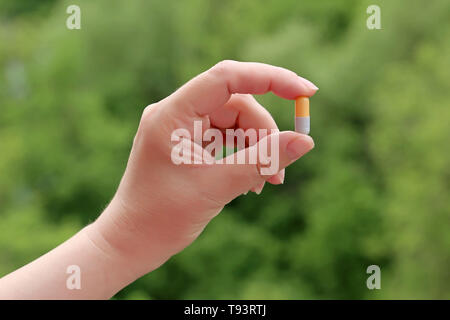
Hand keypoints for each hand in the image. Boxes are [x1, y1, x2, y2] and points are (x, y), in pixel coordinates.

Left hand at [88, 60, 317, 278]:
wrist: (132, 242)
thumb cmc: (162, 218)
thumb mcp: (217, 187)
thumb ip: (262, 160)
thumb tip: (305, 140)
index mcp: (172, 114)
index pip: (227, 78)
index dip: (270, 79)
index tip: (306, 92)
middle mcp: (175, 113)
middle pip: (236, 104)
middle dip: (264, 134)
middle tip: (278, 171)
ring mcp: (181, 127)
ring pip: (235, 122)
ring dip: (257, 148)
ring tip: (267, 182)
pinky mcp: (187, 142)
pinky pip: (225, 137)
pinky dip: (243, 155)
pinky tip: (250, 182)